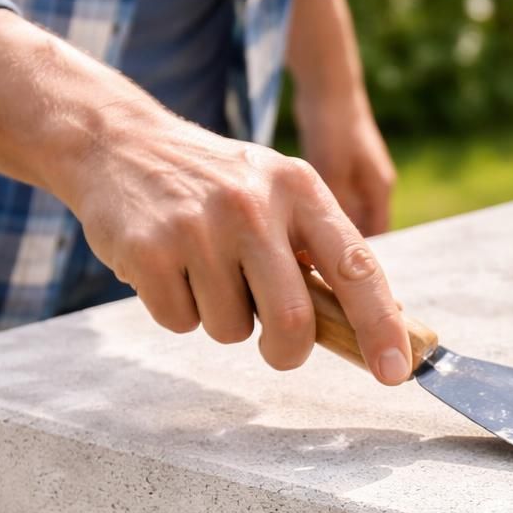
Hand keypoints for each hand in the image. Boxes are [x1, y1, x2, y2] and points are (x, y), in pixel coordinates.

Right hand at [64, 103, 410, 380]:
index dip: (380, 325)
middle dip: (288, 352)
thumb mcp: (276, 193)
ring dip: (221, 320)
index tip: (396, 370)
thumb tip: (383, 321)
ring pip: (230, 329)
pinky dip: (177, 311)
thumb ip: (320, 251)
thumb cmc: (214, 185)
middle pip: (292, 321)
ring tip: (203, 271)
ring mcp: (198, 227)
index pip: (356, 266)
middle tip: (278, 348)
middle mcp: (252, 204)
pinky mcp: (148, 250)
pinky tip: (168, 268)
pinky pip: (180, 322)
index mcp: (299, 187)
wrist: (117, 142)